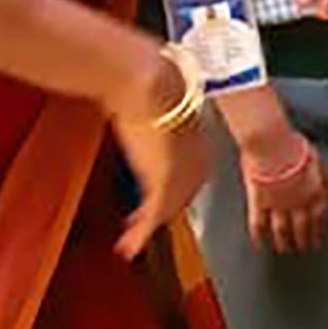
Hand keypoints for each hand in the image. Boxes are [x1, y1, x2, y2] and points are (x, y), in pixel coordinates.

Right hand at [107, 50, 212, 260]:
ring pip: (165, 212)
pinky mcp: (165, 183)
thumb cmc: (150, 84)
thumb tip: (140, 115)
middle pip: (179, 198)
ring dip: (145, 229)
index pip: (187, 178)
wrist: (147, 82)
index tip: (156, 203)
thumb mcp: (158, 108)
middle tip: (139, 227)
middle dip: (159, 214)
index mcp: (199, 143)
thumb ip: (155, 122)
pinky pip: (153, 217)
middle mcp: (198, 163)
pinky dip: (140, 235)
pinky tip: (128, 247)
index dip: (171, 194)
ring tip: (130, 242)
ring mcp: (184, 175)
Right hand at [240, 129, 327, 254]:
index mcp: (314, 190)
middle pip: (302, 227)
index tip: (318, 240)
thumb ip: (323, 176)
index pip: (319, 216)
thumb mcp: (316, 157)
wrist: (270, 142)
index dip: (319, 230)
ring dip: (284, 242)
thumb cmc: (293, 144)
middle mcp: (298, 202)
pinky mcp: (259, 203)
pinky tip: (260, 245)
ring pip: (283, 230)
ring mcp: (278, 204)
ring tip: (284, 250)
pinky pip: (259, 225)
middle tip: (304, 250)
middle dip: (304, 240)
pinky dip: (259, 237)